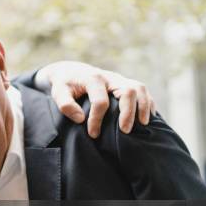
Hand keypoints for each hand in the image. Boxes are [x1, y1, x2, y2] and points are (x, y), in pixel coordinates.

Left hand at [35, 61, 156, 137]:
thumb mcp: (58, 92)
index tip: (93, 134)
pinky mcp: (125, 83)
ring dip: (143, 106)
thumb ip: (65, 104)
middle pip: (128, 91)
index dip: (97, 119)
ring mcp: (120, 79)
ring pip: (139, 88)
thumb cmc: (65, 84)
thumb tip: (80, 119)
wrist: (71, 71)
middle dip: (128, 112)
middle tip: (125, 131)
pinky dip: (148, 103)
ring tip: (142, 124)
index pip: (100, 101)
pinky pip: (143, 90)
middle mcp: (110, 77)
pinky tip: (147, 117)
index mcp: (93, 78)